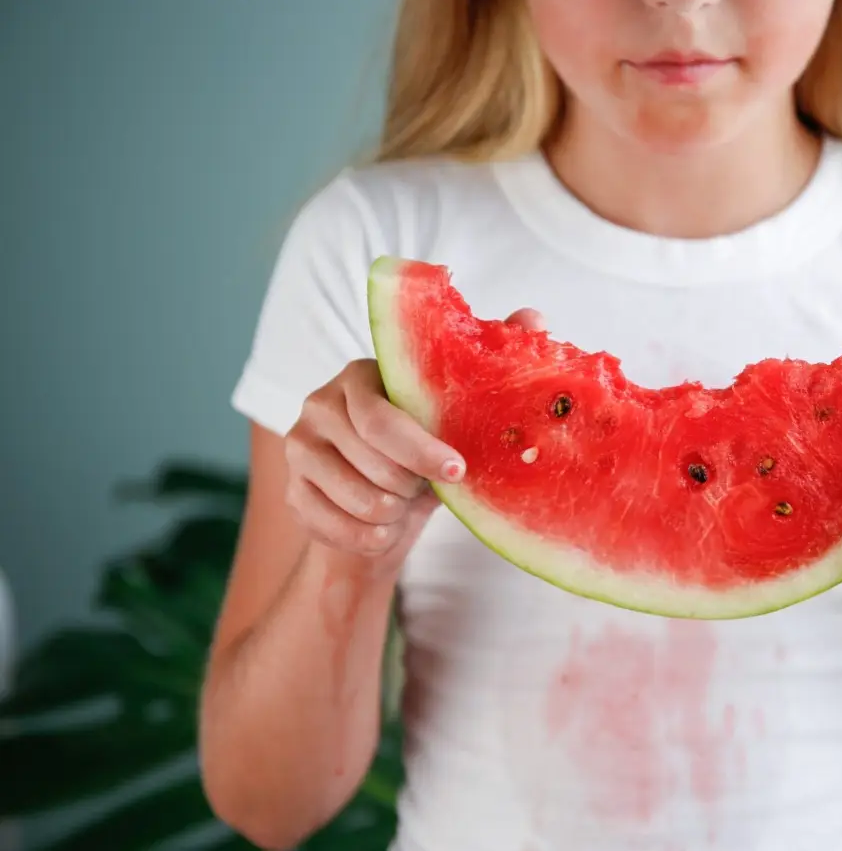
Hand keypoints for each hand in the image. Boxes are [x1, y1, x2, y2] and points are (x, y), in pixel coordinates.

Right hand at [283, 308, 544, 567]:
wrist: (386, 511)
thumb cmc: (428, 453)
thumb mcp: (460, 416)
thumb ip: (492, 364)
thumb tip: (535, 318)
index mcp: (361, 377)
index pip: (382, 418)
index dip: (421, 449)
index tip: (457, 471)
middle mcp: (320, 404)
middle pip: (372, 460)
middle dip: (411, 485)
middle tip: (426, 487)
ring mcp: (298, 447)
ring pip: (357, 498)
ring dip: (393, 513)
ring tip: (403, 503)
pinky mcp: (292, 491)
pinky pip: (337, 527)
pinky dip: (371, 537)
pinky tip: (383, 528)